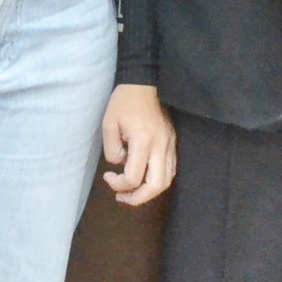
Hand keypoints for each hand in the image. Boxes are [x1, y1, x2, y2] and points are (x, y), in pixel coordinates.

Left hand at [100, 85, 177, 205]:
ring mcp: (170, 145)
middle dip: (138, 198)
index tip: (108, 176)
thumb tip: (120, 164)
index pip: (134, 177)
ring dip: (149, 192)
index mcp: (143, 141)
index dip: (118, 184)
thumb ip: (112, 149)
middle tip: (122, 197)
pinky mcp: (173, 142)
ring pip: (167, 180)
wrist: (144, 83)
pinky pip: (171, 170)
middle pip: (156, 186)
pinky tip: (145, 177)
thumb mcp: (109, 123)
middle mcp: (160, 146)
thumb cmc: (124, 102)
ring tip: (133, 192)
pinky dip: (158, 180)